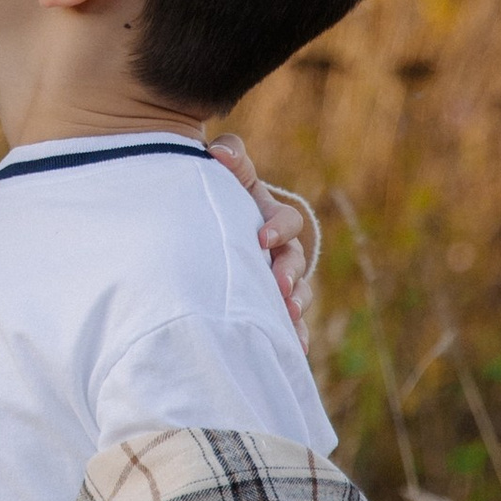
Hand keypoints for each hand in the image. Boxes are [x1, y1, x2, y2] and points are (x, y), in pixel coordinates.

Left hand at [209, 138, 318, 347]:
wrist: (202, 228)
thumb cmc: (217, 197)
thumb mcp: (224, 175)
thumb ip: (230, 156)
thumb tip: (218, 152)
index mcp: (271, 218)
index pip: (287, 221)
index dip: (278, 228)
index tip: (260, 238)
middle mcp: (281, 250)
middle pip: (296, 261)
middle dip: (290, 273)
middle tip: (279, 286)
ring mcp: (279, 279)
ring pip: (298, 293)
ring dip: (296, 304)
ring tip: (287, 316)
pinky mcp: (273, 305)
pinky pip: (290, 322)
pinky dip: (295, 334)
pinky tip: (295, 349)